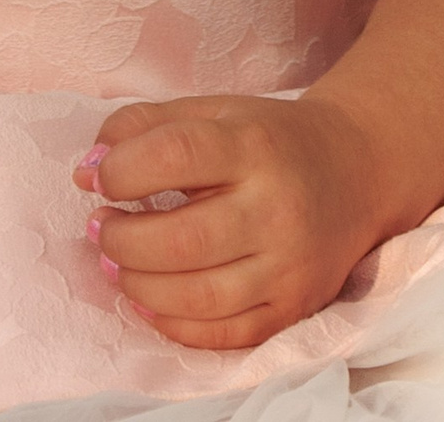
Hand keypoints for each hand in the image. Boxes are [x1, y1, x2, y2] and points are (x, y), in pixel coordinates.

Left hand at [74, 92, 384, 349]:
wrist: (356, 172)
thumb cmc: (266, 138)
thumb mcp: (209, 111)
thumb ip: (142, 128)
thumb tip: (87, 171)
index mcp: (252, 146)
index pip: (175, 155)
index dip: (121, 169)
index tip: (97, 176)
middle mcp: (276, 209)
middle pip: (183, 238)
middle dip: (123, 238)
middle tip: (100, 227)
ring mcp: (289, 266)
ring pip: (202, 296)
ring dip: (140, 284)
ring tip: (117, 262)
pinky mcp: (295, 308)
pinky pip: (228, 333)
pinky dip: (177, 323)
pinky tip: (150, 299)